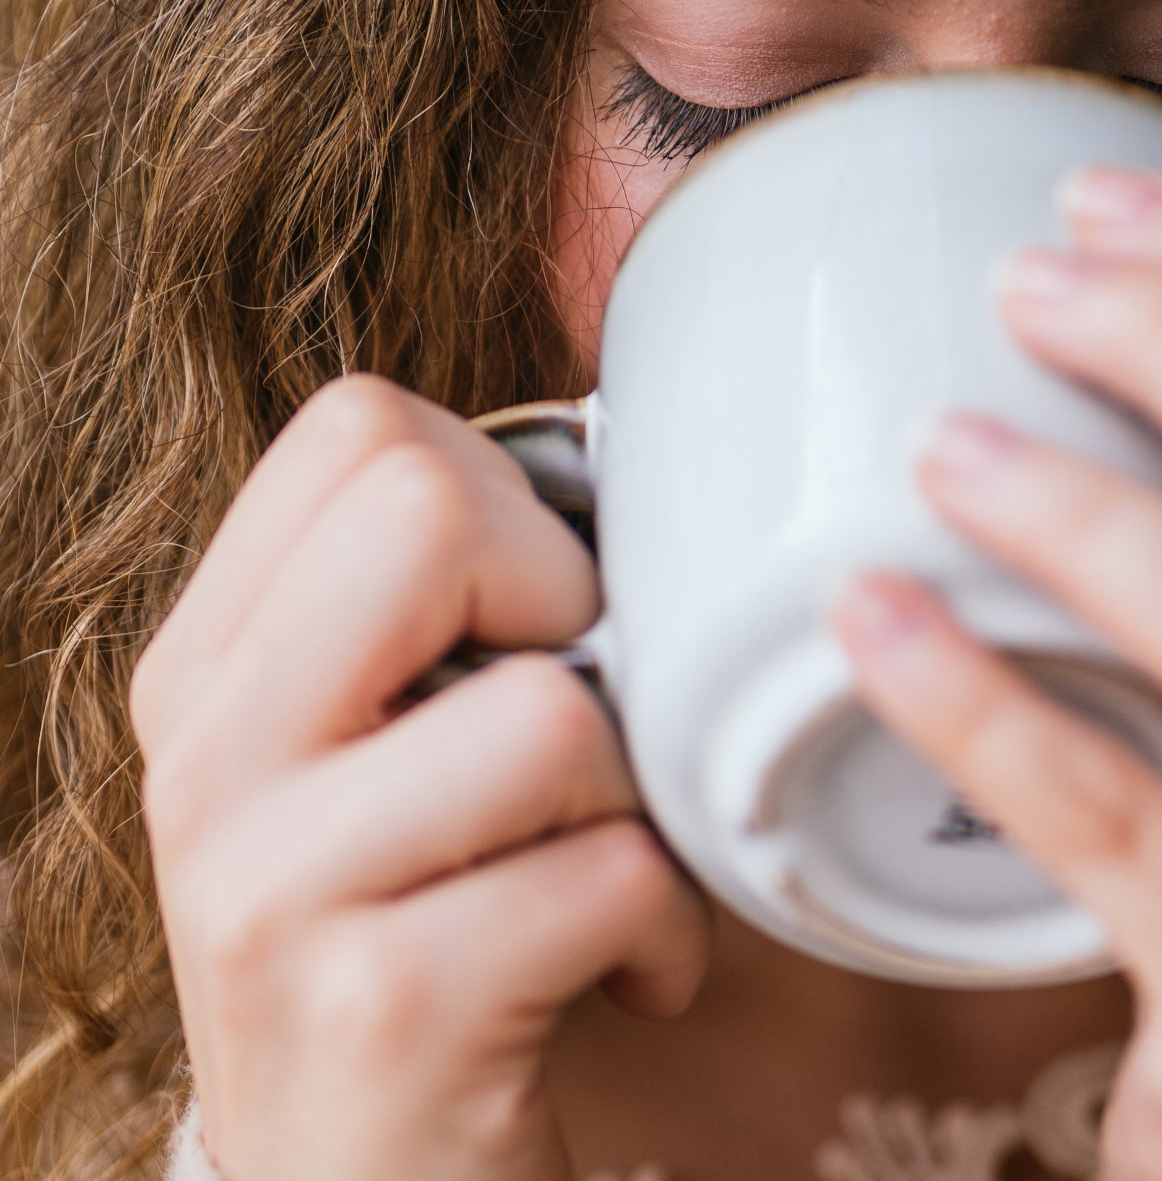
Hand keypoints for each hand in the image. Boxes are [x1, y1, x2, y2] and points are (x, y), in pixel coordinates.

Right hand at [132, 376, 709, 1180]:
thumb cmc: (418, 947)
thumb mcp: (377, 768)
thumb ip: (434, 622)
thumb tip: (604, 471)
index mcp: (213, 671)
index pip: (362, 432)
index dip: (511, 501)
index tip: (537, 622)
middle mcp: (212, 761)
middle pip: (430, 512)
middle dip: (570, 604)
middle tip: (575, 726)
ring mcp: (273, 889)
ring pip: (551, 713)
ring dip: (633, 799)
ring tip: (599, 871)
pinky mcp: (378, 1010)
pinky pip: (613, 873)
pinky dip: (668, 931)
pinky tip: (624, 975)